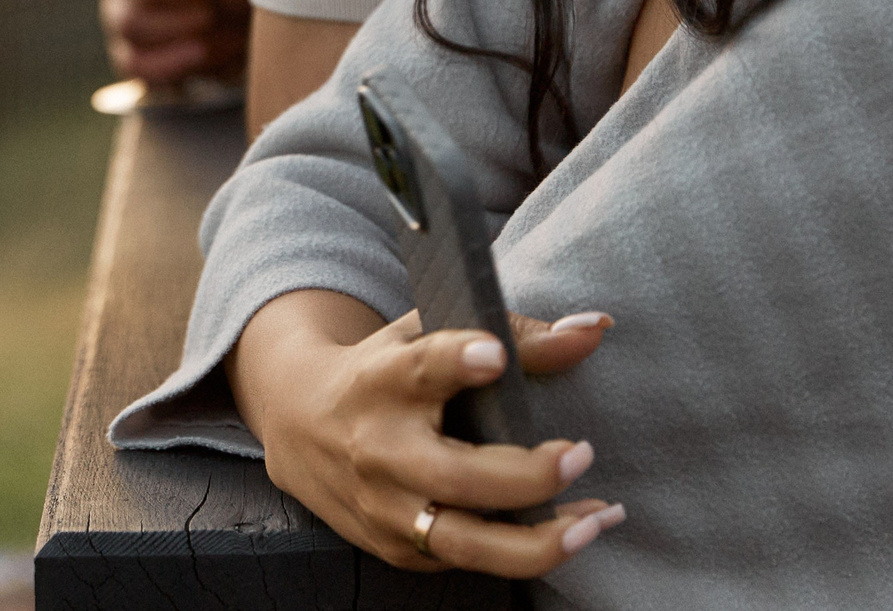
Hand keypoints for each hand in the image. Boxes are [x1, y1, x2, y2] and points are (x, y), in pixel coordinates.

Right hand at [233, 293, 622, 577]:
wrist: (297, 425)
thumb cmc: (384, 372)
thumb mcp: (426, 333)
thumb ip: (513, 332)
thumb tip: (595, 331)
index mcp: (384, 379)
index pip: (419, 368)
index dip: (456, 361)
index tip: (494, 355)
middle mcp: (379, 448)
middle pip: (453, 475)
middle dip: (524, 474)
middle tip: (580, 454)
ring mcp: (384, 506)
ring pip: (463, 541)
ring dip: (536, 541)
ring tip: (595, 520)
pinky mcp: (395, 546)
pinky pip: (466, 561)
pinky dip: (524, 554)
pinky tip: (572, 532)